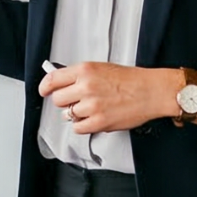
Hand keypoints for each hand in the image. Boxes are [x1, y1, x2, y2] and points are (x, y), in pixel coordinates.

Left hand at [38, 62, 179, 133]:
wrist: (152, 91)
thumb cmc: (131, 80)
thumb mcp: (101, 68)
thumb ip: (80, 75)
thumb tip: (61, 82)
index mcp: (85, 71)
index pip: (52, 79)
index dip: (45, 87)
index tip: (44, 91)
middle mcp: (86, 87)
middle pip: (58, 100)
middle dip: (65, 102)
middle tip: (76, 101)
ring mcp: (92, 105)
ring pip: (67, 115)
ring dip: (76, 115)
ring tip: (91, 109)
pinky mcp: (98, 122)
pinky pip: (78, 128)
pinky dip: (84, 126)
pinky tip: (94, 119)